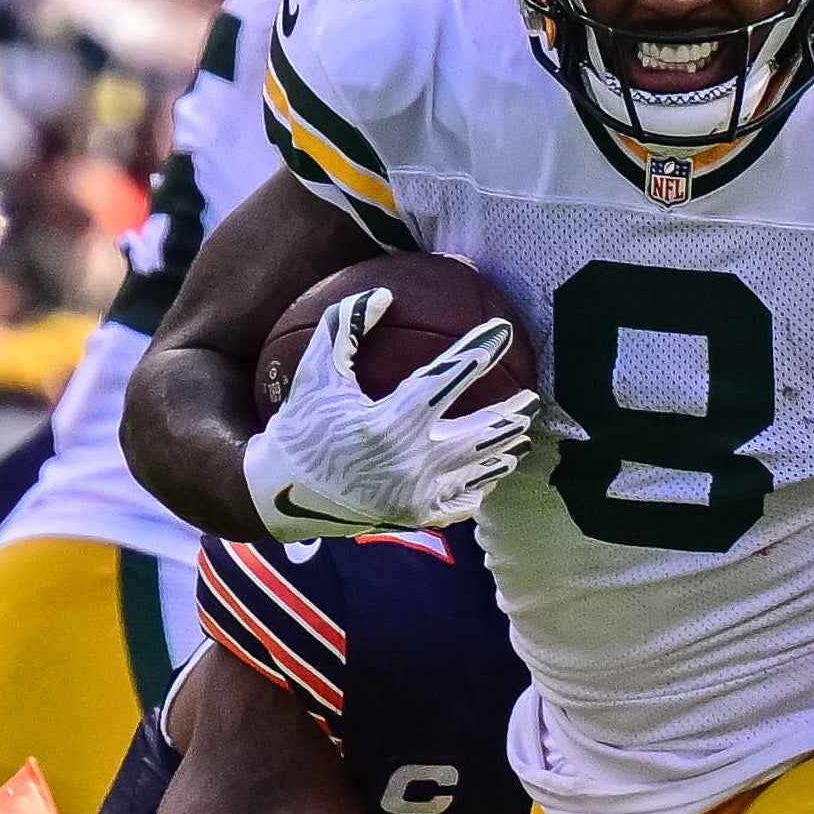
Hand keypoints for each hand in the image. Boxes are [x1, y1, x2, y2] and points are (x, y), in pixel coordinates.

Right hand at [238, 290, 538, 537]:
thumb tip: (383, 294)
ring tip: (521, 435)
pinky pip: (463, 502)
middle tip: (531, 398)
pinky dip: (480, 485)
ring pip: (478, 470)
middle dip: (509, 414)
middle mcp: (410, 464)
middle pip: (478, 433)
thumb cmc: (300, 428)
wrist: (282, 496)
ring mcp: (418, 495)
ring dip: (502, 450)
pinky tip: (491, 473)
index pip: (445, 380)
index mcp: (387, 425)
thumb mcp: (314, 374)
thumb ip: (342, 328)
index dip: (477, 352)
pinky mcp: (417, 518)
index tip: (502, 331)